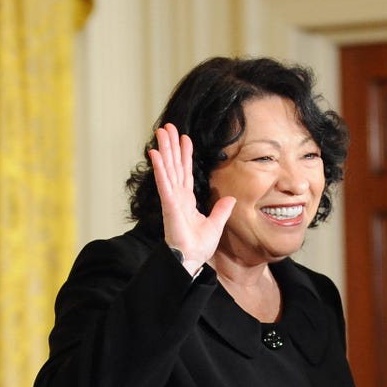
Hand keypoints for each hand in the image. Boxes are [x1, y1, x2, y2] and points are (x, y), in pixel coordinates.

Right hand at [148, 124, 235, 270]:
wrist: (191, 259)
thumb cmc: (199, 246)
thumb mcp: (216, 224)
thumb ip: (221, 210)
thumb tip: (230, 198)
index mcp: (186, 200)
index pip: (186, 172)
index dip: (185, 155)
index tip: (184, 139)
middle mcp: (177, 196)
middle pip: (174, 165)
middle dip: (171, 146)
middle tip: (167, 127)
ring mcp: (172, 199)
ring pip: (168, 168)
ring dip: (164, 150)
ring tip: (161, 132)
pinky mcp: (169, 204)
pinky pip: (164, 183)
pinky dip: (160, 168)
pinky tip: (156, 154)